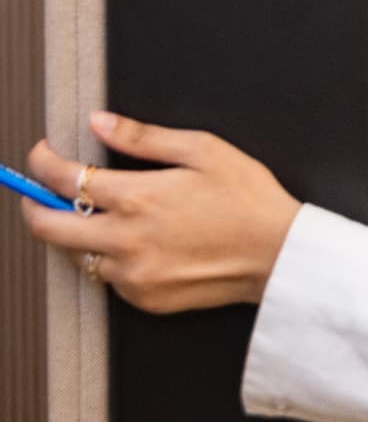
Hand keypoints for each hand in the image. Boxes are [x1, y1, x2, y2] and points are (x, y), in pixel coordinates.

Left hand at [19, 112, 299, 312]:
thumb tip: (100, 123)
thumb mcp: (205, 150)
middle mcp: (125, 240)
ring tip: (97, 217)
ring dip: (75, 234)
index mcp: (137, 198)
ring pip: (75, 256)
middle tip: (38, 191)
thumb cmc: (249, 198)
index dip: (41, 162)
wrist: (280, 254)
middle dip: (33, 204)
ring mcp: (131, 274)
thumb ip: (144, 137)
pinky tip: (139, 243)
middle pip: (45, 226)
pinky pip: (108, 278)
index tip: (41, 154)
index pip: (62, 178)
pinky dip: (111, 258)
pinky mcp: (144, 298)